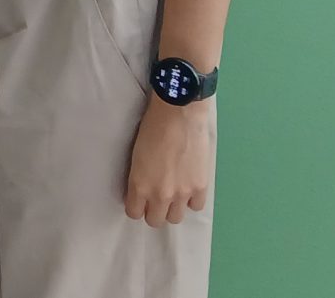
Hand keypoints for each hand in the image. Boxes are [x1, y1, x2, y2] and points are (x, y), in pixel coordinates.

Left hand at [123, 97, 214, 225]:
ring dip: (172, 208)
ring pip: (175, 218)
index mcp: (139, 185)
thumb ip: (139, 178)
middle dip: (153, 211)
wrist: (179, 114)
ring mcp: (182, 193)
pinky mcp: (200, 187)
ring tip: (173, 194)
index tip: (139, 199)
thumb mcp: (136, 156)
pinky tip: (188, 188)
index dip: (136, 207)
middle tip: (155, 197)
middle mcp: (160, 195)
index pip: (134, 213)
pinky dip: (191, 201)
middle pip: (155, 221)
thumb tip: (141, 190)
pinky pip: (196, 207)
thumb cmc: (152, 127)